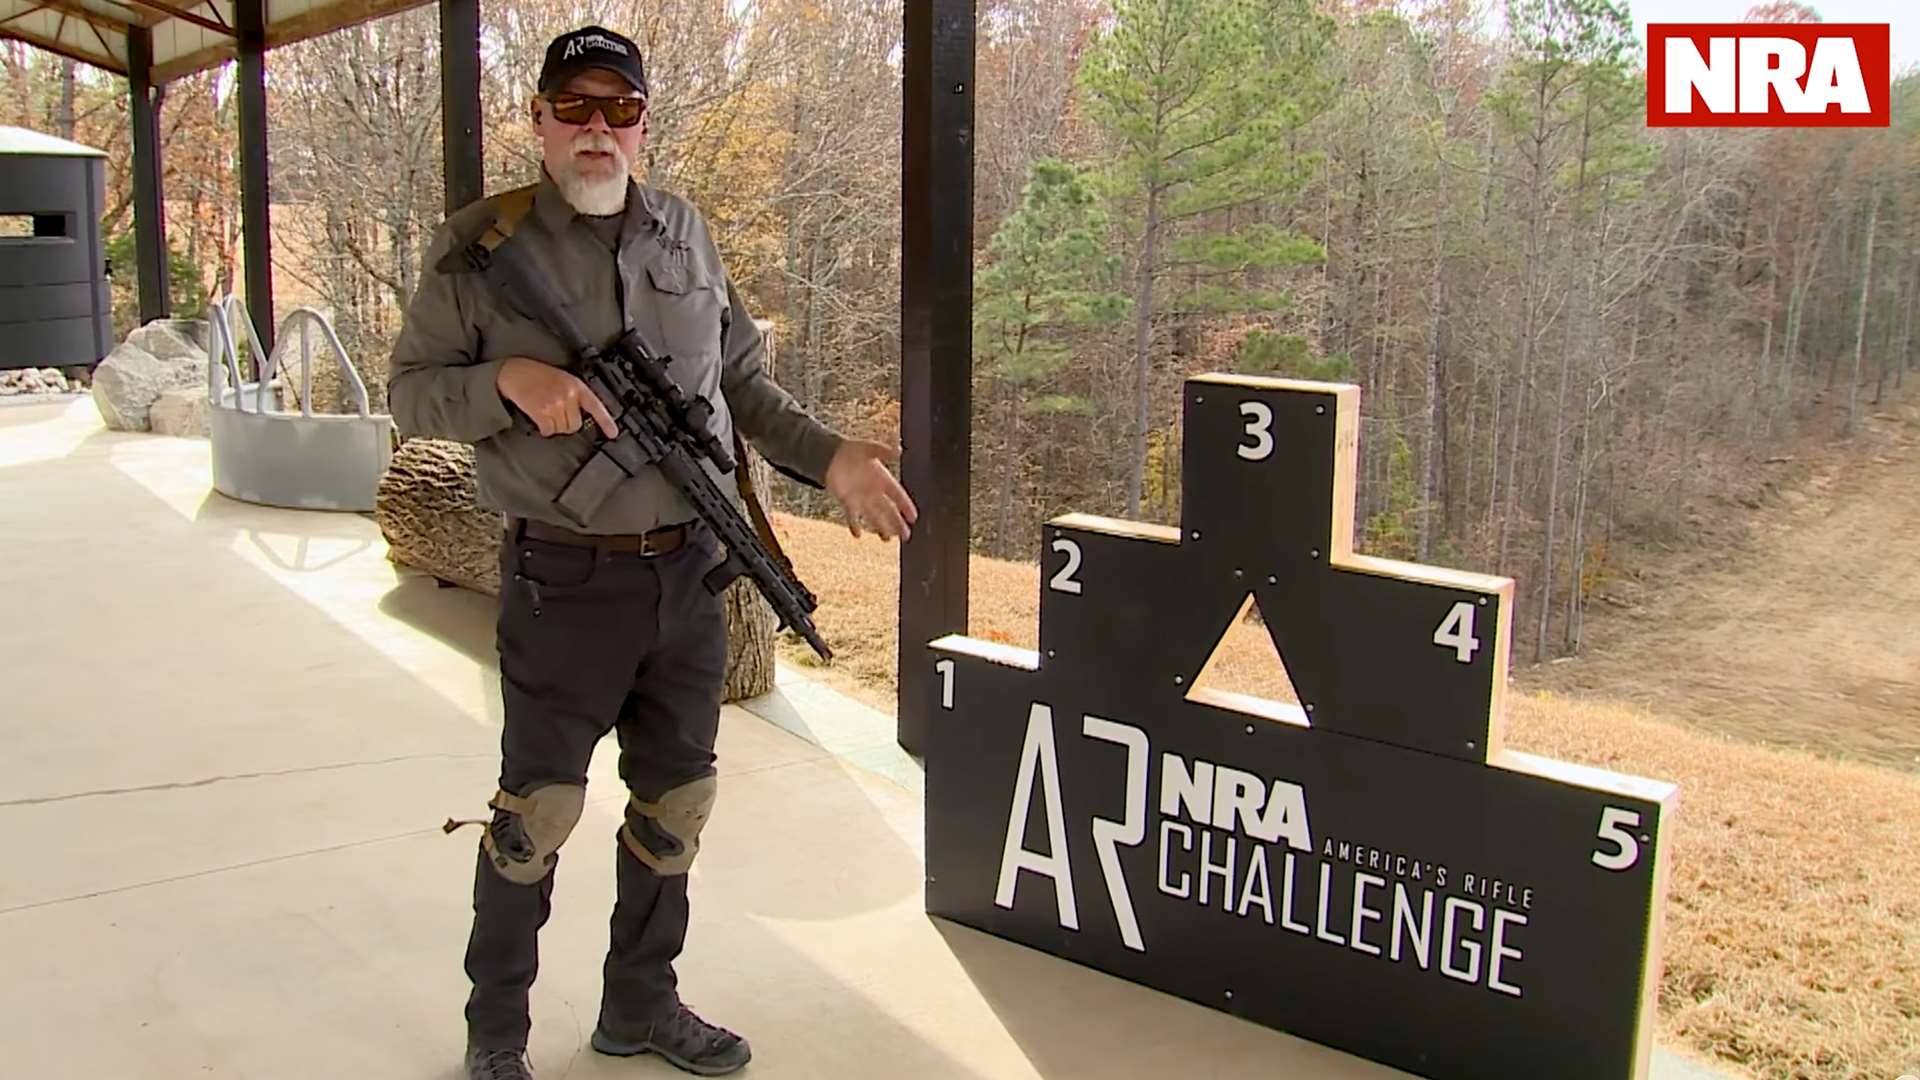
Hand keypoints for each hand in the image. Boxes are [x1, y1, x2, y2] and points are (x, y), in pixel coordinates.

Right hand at [496, 356, 616, 436]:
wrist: (514, 372)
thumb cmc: (536, 375)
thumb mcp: (563, 379)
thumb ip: (575, 395)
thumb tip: (582, 415)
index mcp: (576, 386)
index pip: (596, 406)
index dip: (606, 422)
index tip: (613, 434)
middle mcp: (568, 395)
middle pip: (575, 425)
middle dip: (566, 423)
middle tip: (555, 412)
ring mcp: (555, 403)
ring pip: (562, 429)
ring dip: (553, 425)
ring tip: (545, 410)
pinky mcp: (542, 411)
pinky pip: (548, 430)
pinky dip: (543, 428)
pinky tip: (538, 416)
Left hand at [824, 439, 917, 541]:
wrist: (830, 455)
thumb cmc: (851, 450)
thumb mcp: (870, 449)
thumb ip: (885, 452)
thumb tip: (900, 451)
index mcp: (882, 478)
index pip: (898, 496)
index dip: (906, 506)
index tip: (913, 517)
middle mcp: (874, 491)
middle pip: (888, 510)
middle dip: (897, 523)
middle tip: (905, 536)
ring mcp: (861, 498)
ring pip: (874, 516)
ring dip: (880, 527)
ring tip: (887, 539)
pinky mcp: (847, 501)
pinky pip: (852, 517)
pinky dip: (854, 525)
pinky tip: (857, 534)